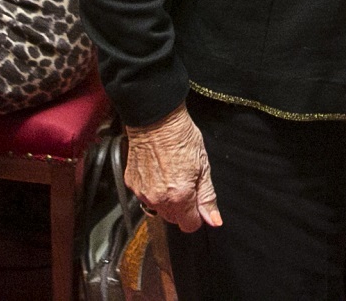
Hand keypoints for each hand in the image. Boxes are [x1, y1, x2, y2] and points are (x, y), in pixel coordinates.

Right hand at [124, 105, 222, 232]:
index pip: (189, 225)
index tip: (198, 202)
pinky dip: (152, 189)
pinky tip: (158, 171)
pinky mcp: (132, 184)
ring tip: (171, 174)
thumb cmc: (181, 137)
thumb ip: (207, 196)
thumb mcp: (203, 165)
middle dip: (182, 207)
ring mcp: (142, 193)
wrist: (155, 120)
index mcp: (179, 196)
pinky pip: (145, 196)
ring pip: (158, 209)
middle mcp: (158, 199)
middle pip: (173, 219)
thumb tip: (214, 220)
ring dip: (166, 199)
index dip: (196, 215)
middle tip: (186, 182)